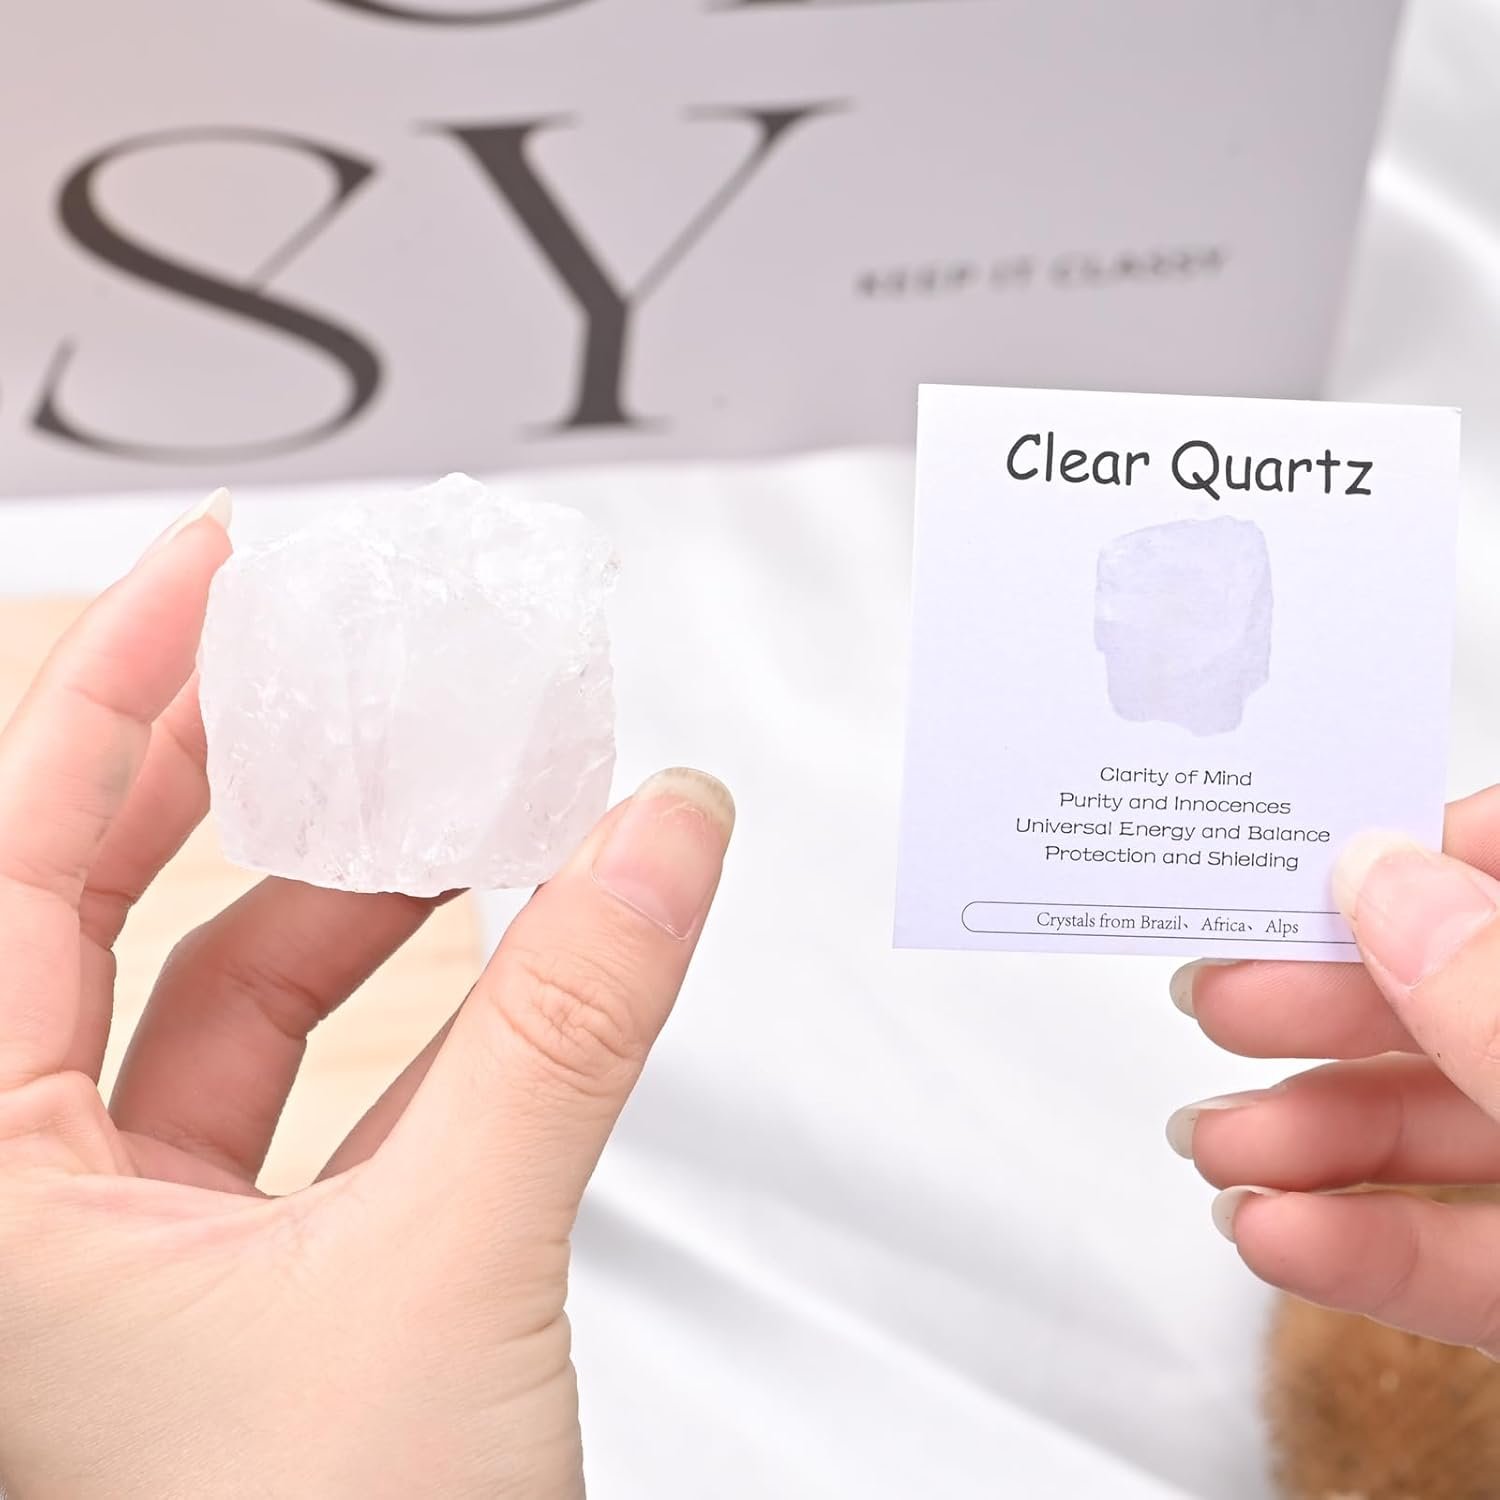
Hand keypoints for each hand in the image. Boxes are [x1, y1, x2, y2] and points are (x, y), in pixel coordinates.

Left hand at [0, 493, 733, 1498]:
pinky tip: (492, 947)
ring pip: (217, 1007)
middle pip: (94, 917)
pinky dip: (408, 1011)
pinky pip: (314, 1095)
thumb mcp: (452, 1265)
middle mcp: (33, 1218)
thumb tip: (659, 837)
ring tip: (449, 804)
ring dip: (346, 896)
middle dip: (219, 773)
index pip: (14, 865)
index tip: (212, 576)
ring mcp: (140, 1253)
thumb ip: (571, 1024)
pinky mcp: (253, 1286)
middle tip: (316, 664)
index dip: (111, 692)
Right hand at [1168, 786, 1499, 1352]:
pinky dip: (1359, 1251)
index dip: (1414, 852)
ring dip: (1308, 1137)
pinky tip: (1273, 1236)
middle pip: (1451, 995)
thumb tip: (1378, 879)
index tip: (1301, 857)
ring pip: (1442, 1131)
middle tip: (1214, 1000)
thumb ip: (1495, 994)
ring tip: (1217, 1142)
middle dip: (1315, 1005)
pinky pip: (1464, 1258)